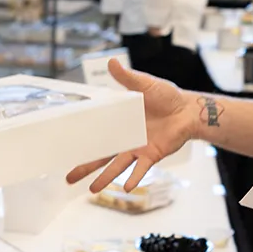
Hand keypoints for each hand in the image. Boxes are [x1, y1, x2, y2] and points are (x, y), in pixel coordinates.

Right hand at [66, 60, 195, 192]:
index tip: (65, 148)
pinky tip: (125, 187)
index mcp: (120, 122)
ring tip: (92, 190)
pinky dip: (134, 177)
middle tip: (68, 179)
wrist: (188, 110)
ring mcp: (137, 148)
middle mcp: (125, 139)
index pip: (97, 133)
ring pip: (116, 166)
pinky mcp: (151, 154)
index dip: (82, 140)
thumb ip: (128, 78)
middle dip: (85, 167)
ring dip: (105, 178)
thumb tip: (111, 62)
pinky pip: (141, 169)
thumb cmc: (166, 97)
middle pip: (101, 155)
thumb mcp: (145, 84)